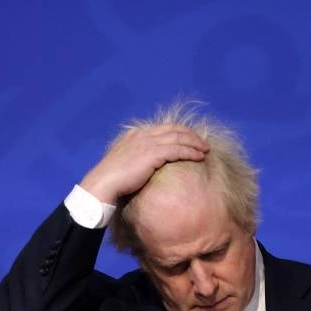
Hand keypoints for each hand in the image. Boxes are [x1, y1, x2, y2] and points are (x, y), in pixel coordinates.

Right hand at [79, 124, 208, 203]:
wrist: (104, 182)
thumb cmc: (111, 179)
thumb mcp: (123, 162)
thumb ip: (134, 158)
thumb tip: (142, 166)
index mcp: (135, 134)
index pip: (163, 128)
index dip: (179, 131)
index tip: (189, 138)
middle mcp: (143, 134)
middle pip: (174, 129)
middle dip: (190, 134)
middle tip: (202, 142)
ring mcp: (148, 142)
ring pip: (179, 137)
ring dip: (195, 142)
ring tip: (206, 149)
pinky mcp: (153, 153)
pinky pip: (178, 150)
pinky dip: (191, 152)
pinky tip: (199, 156)